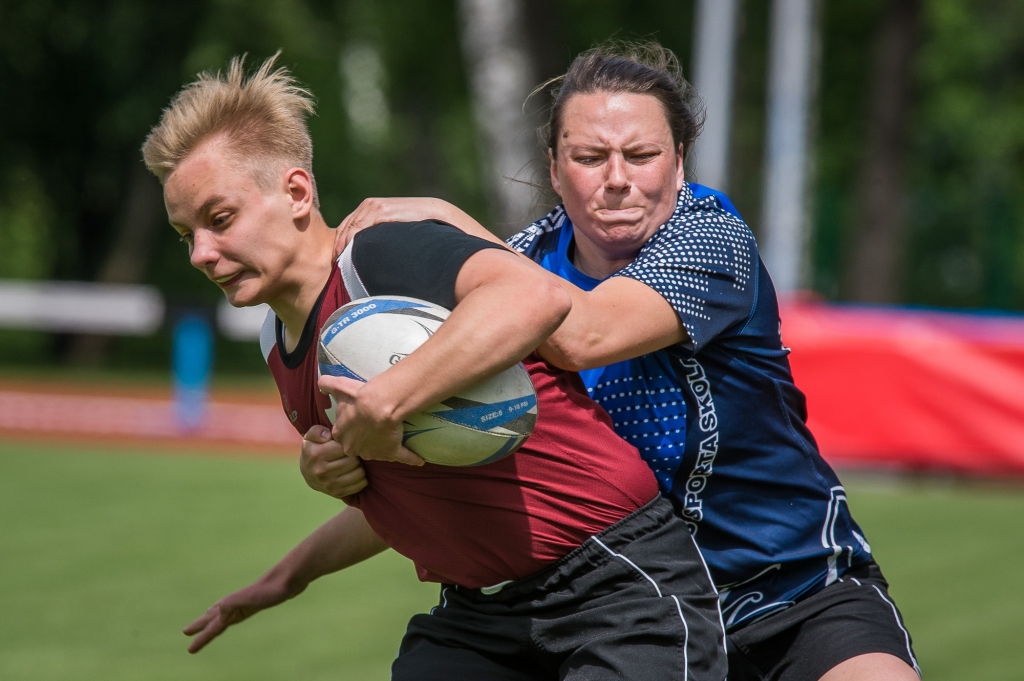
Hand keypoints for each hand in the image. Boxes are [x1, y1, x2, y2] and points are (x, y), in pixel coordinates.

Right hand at [183, 576, 299, 653]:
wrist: (291, 576)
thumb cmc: (271, 589)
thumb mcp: (250, 598)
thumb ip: (233, 603)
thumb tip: (218, 613)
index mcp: (232, 605)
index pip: (213, 626)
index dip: (201, 638)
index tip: (189, 650)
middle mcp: (236, 603)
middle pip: (214, 617)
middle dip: (200, 625)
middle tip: (186, 631)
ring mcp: (247, 602)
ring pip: (225, 612)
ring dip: (214, 617)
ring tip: (207, 618)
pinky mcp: (260, 601)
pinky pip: (239, 611)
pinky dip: (232, 614)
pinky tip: (237, 613)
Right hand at [301, 425, 368, 497]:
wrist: (308, 473)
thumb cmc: (313, 450)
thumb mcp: (310, 437)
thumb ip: (317, 431)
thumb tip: (327, 435)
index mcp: (316, 455)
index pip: (344, 447)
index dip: (348, 444)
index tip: (345, 445)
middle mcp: (321, 471)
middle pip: (353, 461)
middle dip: (355, 456)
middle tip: (352, 455)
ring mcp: (330, 484)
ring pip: (359, 473)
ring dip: (360, 467)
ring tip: (354, 463)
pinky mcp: (337, 493)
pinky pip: (360, 484)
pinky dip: (362, 478)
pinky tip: (355, 473)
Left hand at [318, 374, 423, 465]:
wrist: (378, 404)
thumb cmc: (359, 396)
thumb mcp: (339, 387)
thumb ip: (327, 385)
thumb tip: (321, 384)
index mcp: (341, 434)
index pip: (342, 435)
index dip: (350, 429)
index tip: (357, 421)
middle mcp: (354, 447)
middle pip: (357, 446)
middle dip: (363, 441)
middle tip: (373, 430)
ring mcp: (373, 451)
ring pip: (377, 451)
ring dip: (384, 447)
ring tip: (392, 439)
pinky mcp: (391, 451)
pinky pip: (402, 457)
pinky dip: (411, 458)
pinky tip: (419, 460)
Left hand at [334, 197, 454, 257]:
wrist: (441, 216)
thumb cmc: (422, 228)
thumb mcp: (397, 233)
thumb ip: (383, 238)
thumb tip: (372, 261)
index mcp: (372, 209)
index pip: (348, 226)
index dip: (340, 243)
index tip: (336, 262)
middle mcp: (370, 205)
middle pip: (345, 226)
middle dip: (338, 244)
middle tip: (333, 265)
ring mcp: (376, 206)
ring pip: (350, 226)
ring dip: (342, 244)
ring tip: (338, 262)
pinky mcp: (383, 210)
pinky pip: (360, 225)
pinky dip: (351, 238)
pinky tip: (347, 252)